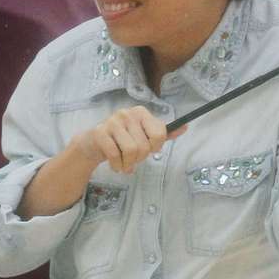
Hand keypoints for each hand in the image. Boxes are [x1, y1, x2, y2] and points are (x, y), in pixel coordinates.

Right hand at [72, 106, 186, 173]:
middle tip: (132, 158)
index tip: (148, 149)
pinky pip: (114, 155)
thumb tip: (185, 127)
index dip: (155, 147)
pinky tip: (115, 164)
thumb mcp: (144, 136)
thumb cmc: (122, 140)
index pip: (159, 133)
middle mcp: (127, 113)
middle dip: (139, 158)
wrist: (93, 144)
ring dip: (127, 163)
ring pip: (131, 151)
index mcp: (141, 113)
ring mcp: (112, 122)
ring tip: (124, 162)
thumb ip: (163, 133)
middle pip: (144, 146)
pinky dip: (116, 165)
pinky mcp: (100, 132)